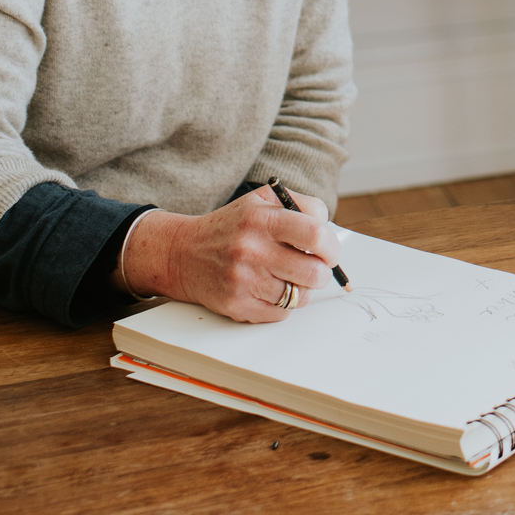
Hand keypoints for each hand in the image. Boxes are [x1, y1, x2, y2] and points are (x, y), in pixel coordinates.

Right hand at [119, 185, 341, 322]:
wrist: (182, 253)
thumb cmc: (233, 226)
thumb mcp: (262, 200)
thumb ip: (301, 204)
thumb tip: (329, 227)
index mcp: (262, 219)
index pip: (316, 236)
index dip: (332, 247)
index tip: (329, 252)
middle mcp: (251, 250)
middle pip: (314, 273)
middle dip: (322, 273)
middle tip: (315, 268)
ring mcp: (243, 280)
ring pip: (299, 297)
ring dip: (301, 289)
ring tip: (289, 277)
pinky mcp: (235, 305)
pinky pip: (280, 314)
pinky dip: (283, 305)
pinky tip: (270, 290)